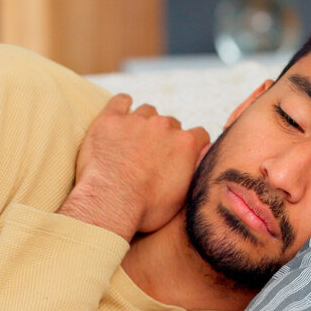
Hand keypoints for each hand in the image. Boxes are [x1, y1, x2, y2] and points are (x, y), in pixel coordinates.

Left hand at [60, 94, 210, 240]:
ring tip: (132, 141)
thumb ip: (193, 174)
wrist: (110, 204)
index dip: (192, 146)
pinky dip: (121, 106)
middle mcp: (165, 126)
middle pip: (171, 124)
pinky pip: (120, 101)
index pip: (200, 135)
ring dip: (143, 123)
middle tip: (151, 155)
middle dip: (164, 137)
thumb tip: (200, 161)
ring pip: (147, 112)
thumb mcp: (182, 198)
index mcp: (186, 144)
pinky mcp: (110, 120)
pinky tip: (120, 116)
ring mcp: (136, 120)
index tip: (182, 155)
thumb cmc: (145, 210)